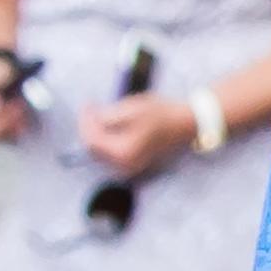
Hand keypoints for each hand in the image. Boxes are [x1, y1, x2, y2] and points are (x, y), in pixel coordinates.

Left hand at [78, 91, 195, 178]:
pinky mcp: (133, 164)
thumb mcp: (132, 109)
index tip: (88, 104)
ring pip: (101, 153)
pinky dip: (106, 142)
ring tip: (97, 116)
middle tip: (90, 109)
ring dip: (96, 135)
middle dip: (89, 128)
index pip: (92, 140)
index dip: (86, 121)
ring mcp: (128, 167)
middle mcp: (123, 165)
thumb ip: (108, 117)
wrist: (184, 124)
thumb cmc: (161, 114)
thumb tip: (94, 119)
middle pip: (94, 149)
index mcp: (122, 152)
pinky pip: (111, 155)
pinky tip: (108, 127)